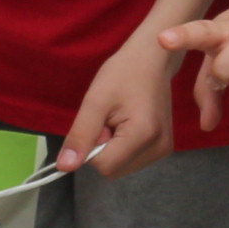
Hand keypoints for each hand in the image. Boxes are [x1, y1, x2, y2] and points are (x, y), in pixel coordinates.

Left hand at [62, 36, 178, 178]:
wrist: (153, 58)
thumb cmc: (124, 72)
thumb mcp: (95, 100)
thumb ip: (80, 136)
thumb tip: (64, 168)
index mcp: (144, 135)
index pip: (104, 166)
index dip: (93, 146)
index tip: (100, 120)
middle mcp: (159, 148)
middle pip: (113, 170)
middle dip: (103, 148)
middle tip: (109, 118)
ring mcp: (164, 150)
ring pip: (121, 167)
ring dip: (112, 148)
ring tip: (119, 119)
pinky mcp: (163, 148)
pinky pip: (131, 161)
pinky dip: (122, 147)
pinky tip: (128, 124)